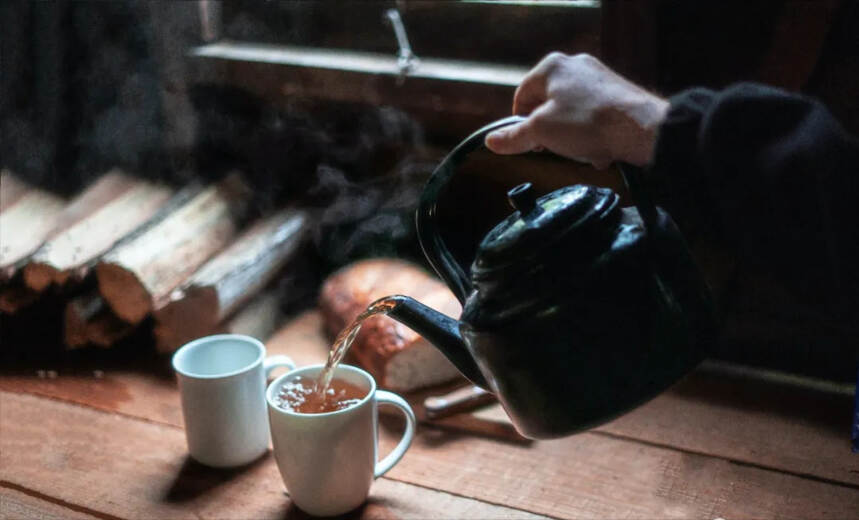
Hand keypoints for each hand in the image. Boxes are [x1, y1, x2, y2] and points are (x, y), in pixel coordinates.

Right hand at [485, 53, 668, 168]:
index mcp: (551, 67)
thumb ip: (514, 137)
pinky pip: (593, 117)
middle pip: (547, 105)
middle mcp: (575, 66)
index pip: (522, 97)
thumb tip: (491, 141)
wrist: (641, 129)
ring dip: (571, 137)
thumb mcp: (541, 132)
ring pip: (570, 114)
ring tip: (582, 149)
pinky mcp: (616, 93)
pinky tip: (598, 148)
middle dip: (550, 132)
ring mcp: (598, 78)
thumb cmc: (588, 123)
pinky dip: (591, 135)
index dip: (519, 124)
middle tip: (555, 148)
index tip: (525, 143)